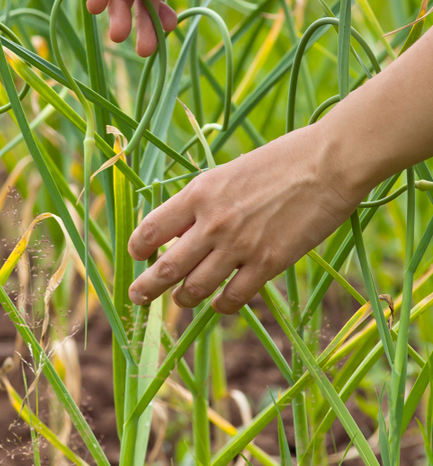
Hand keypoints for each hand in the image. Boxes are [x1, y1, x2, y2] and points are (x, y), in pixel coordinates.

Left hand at [127, 124, 360, 312]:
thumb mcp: (230, 172)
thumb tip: (184, 228)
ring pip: (195, 289)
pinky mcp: (268, 263)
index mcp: (198, 193)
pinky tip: (221, 304)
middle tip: (137, 296)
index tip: (137, 255)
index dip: (138, 247)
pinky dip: (222, 306)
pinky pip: (233, 298)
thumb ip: (205, 201)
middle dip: (146, 288)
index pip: (150, 229)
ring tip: (182, 300)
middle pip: (165, 268)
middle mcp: (212, 223)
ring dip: (183, 299)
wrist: (328, 163)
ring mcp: (239, 246)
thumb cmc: (282, 160)